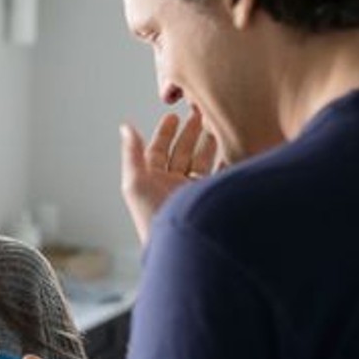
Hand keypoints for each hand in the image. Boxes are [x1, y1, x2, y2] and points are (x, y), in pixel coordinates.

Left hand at [119, 107, 215, 247]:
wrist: (180, 247)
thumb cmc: (152, 218)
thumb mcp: (135, 183)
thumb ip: (132, 154)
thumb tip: (126, 128)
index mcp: (153, 181)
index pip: (158, 151)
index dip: (165, 133)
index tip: (173, 115)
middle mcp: (173, 185)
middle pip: (182, 153)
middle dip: (190, 133)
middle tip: (199, 112)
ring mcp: (194, 191)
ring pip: (202, 161)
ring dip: (208, 142)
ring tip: (216, 123)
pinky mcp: (213, 197)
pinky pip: (221, 174)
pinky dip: (226, 159)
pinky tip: (231, 145)